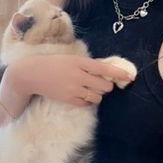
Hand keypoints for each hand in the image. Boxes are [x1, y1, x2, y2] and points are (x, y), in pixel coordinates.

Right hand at [7, 54, 133, 107]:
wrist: (32, 74)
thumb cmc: (53, 63)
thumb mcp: (71, 58)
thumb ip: (87, 64)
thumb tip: (105, 69)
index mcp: (80, 62)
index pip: (104, 68)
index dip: (119, 73)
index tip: (129, 76)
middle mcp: (78, 76)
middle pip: (104, 86)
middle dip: (106, 86)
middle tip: (101, 83)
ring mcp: (73, 89)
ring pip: (97, 97)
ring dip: (97, 94)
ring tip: (90, 90)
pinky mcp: (68, 99)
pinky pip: (86, 104)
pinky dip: (88, 101)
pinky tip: (82, 95)